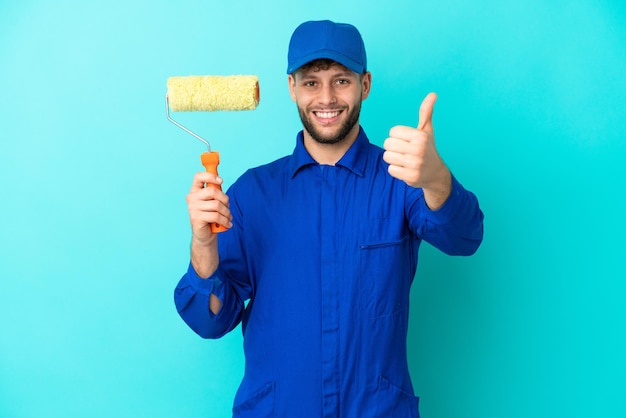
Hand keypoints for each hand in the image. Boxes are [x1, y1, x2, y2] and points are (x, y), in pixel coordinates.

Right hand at [186, 172, 232, 245]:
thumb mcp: (213, 202)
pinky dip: (225, 221)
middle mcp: (191, 198)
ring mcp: (192, 208)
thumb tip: (219, 182)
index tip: (221, 181)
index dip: (210, 176)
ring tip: (229, 217)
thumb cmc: (211, 216)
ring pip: (217, 205)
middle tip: (228, 207)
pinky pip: (216, 216)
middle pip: (212, 191)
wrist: (205, 235)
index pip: (198, 177)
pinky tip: (228, 224)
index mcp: (195, 191)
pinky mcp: (196, 218)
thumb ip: (215, 192)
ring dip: (227, 212)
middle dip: (225, 199)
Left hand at [383, 92, 451, 208]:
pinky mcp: (410, 176)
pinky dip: (396, 170)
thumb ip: (426, 112)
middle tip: (405, 151)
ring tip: (405, 160)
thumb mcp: (427, 130)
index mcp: (420, 136)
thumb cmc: (428, 148)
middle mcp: (418, 149)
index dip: (397, 136)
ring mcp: (415, 164)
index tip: (407, 141)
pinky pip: (390, 169)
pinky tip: (406, 169)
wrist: (435, 173)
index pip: (392, 132)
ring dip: (393, 159)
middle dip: (393, 148)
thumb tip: (433, 94)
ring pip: (387, 157)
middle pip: (387, 144)